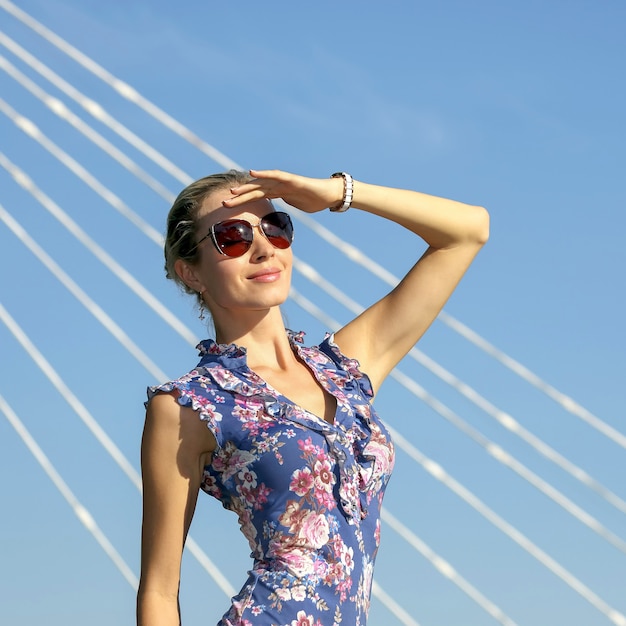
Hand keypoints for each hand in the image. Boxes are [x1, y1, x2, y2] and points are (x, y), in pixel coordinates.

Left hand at [222, 169, 343, 213]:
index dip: (243, 202)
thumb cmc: (313, 201)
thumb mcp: (294, 208)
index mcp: (277, 193)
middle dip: (240, 197)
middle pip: (255, 191)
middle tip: (223, 203)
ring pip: (262, 184)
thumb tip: (276, 225)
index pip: (256, 197)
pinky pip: (276, 176)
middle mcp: (278, 186)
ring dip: (247, 188)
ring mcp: (284, 182)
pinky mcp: (292, 180)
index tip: (229, 209)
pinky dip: (264, 175)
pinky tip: (252, 174)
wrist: (329, 194)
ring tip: (233, 192)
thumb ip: (285, 211)